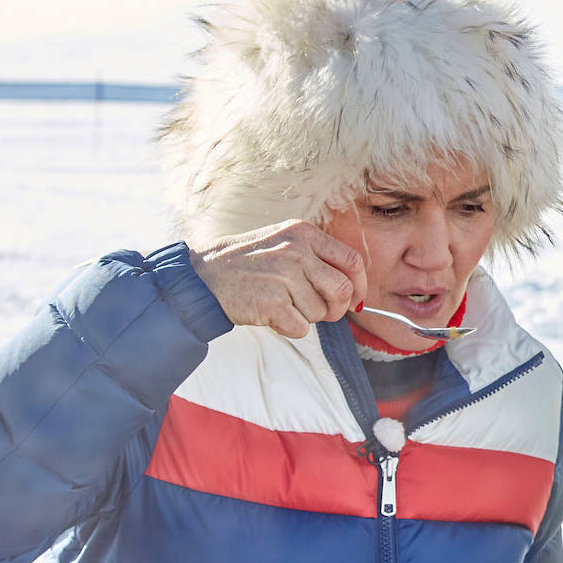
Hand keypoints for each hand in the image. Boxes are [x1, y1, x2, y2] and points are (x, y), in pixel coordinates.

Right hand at [188, 220, 366, 337]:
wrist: (203, 276)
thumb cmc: (245, 263)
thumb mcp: (282, 242)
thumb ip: (316, 257)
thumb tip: (353, 287)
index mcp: (303, 234)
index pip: (351, 261)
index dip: (359, 285)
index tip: (356, 299)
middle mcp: (297, 251)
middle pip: (342, 290)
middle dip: (337, 309)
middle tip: (323, 313)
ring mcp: (285, 276)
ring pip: (320, 312)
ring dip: (304, 317)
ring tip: (280, 304)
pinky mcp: (273, 302)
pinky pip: (300, 328)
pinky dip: (289, 328)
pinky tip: (271, 314)